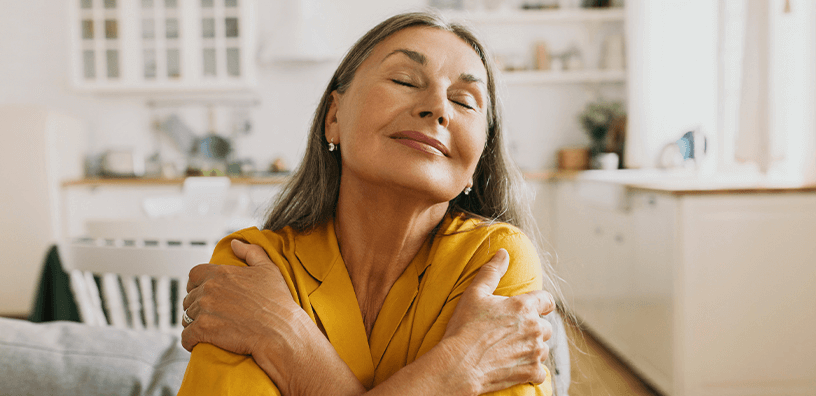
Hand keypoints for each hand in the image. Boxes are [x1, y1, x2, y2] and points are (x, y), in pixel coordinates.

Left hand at [181, 240, 301, 356]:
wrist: (280, 330)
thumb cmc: (277, 301)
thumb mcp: (268, 269)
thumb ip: (251, 252)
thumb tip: (235, 243)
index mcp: (221, 273)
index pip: (194, 275)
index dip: (196, 285)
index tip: (203, 294)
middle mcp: (209, 289)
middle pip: (189, 298)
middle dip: (196, 307)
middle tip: (210, 316)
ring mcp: (204, 309)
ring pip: (186, 318)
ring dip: (193, 324)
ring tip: (207, 330)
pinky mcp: (203, 329)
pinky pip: (186, 336)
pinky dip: (190, 341)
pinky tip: (199, 343)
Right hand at [441, 249, 554, 393]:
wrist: (459, 364)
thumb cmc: (464, 328)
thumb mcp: (474, 293)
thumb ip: (492, 271)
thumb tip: (503, 253)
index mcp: (524, 307)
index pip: (547, 300)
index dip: (541, 303)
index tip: (532, 309)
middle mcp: (534, 328)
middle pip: (545, 327)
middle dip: (532, 329)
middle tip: (511, 333)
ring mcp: (534, 352)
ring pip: (542, 349)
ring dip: (531, 349)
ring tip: (510, 350)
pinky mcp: (531, 372)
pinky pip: (540, 372)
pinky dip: (531, 371)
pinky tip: (515, 367)